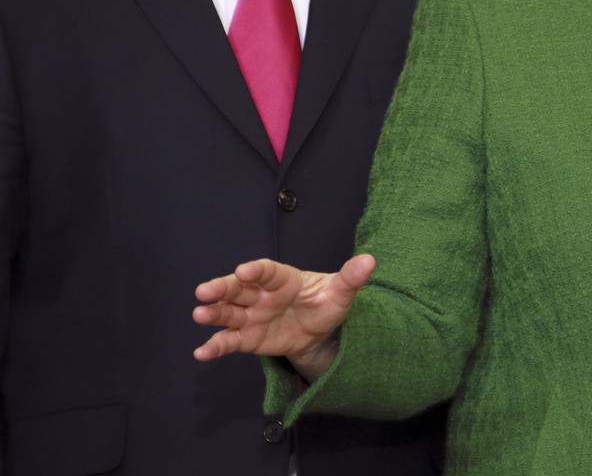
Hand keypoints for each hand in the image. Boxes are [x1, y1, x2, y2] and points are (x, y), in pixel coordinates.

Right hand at [191, 254, 374, 380]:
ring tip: (199, 315)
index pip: (268, 271)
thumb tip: (370, 261)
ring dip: (213, 314)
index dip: (256, 270)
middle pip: (239, 289)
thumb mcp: (342, 292)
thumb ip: (351, 278)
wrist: (320, 331)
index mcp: (284, 278)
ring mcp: (252, 316)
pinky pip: (229, 341)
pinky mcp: (248, 338)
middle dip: (221, 288)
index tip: (245, 270)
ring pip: (229, 313)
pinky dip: (215, 346)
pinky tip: (201, 353)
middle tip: (203, 291)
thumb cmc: (326, 303)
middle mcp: (262, 295)